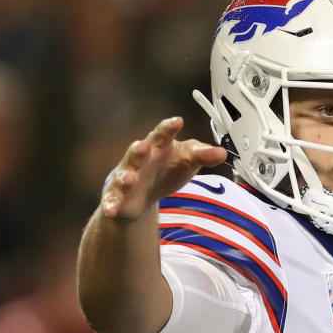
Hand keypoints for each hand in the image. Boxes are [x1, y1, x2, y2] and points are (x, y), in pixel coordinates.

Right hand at [100, 116, 226, 219]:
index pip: (163, 134)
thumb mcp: (188, 160)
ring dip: (126, 177)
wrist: (148, 191)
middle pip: (138, 151)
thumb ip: (203, 155)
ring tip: (130, 179)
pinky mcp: (117, 194)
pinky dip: (111, 204)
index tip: (177, 121)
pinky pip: (112, 198)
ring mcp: (126, 175)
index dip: (169, 128)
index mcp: (159, 146)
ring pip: (124, 175)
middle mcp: (140, 158)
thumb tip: (222, 153)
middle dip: (140, 149)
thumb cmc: (168, 168)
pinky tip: (111, 210)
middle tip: (144, 146)